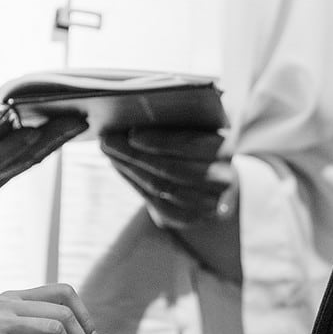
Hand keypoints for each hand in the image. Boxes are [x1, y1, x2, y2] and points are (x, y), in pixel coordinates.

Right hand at [0, 108, 86, 214]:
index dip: (11, 147)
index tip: (34, 131)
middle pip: (16, 161)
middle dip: (47, 140)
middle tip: (75, 120)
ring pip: (26, 163)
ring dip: (54, 143)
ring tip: (79, 121)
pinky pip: (25, 163)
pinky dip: (46, 146)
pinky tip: (65, 130)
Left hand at [99, 128, 235, 230]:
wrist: (219, 181)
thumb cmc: (201, 145)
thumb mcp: (198, 130)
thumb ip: (175, 124)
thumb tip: (134, 116)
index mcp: (224, 149)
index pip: (191, 146)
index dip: (161, 141)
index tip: (132, 133)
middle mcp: (221, 179)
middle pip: (171, 169)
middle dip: (135, 155)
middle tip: (108, 141)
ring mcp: (207, 203)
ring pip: (162, 188)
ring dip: (130, 169)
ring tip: (110, 153)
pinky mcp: (190, 217)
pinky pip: (157, 204)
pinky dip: (135, 184)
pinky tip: (121, 168)